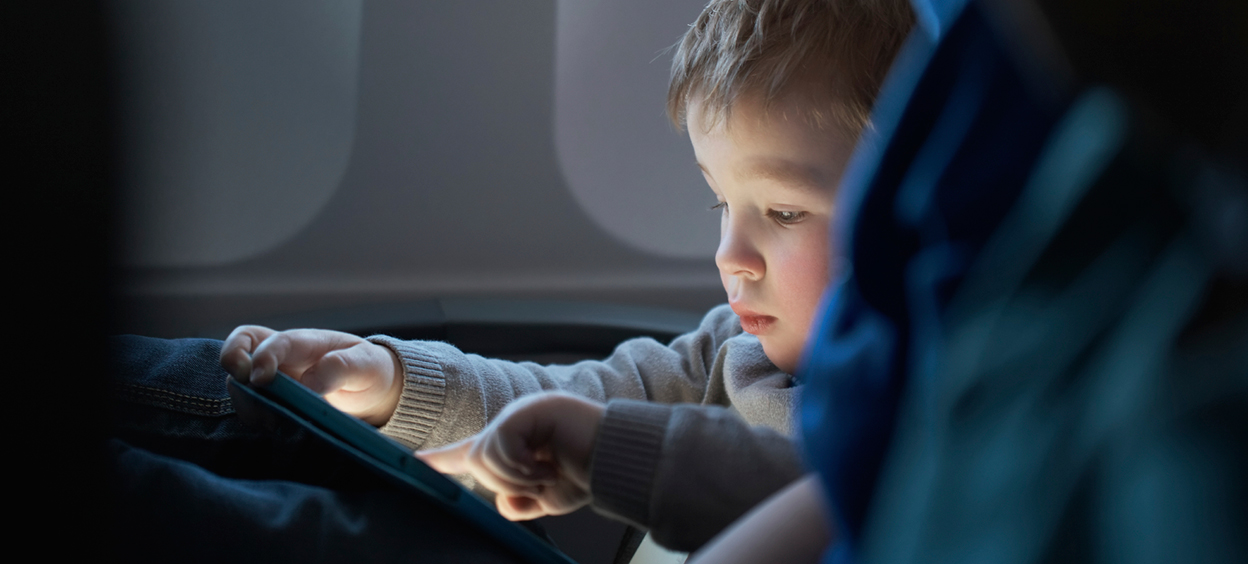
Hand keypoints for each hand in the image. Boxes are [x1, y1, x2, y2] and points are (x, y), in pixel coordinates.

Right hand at [219, 325, 403, 425]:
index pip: (275, 341)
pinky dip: (252, 415)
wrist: (373, 392)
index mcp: (306, 343)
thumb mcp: (366, 365)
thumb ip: (340, 367)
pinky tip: (273, 427)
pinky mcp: (273, 400)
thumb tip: (307, 384)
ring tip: (269, 421)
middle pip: (240, 346)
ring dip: (244, 399)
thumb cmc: (370, 371)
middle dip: (231, 360)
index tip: (262, 380)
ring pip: (239, 380)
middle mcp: (283, 356)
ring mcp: (274, 378)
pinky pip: (250, 404)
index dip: (262, 356)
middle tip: (248, 388)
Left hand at [417, 393, 604, 519]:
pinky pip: (501, 447)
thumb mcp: (548, 497)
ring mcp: (520, 414)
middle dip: (504, 481)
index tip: (416, 462)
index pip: (473, 450)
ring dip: (516, 478)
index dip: (443, 458)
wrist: (618, 462)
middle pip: (477, 458)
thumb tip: (503, 503)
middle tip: (541, 483)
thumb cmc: (591, 473)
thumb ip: (520, 501)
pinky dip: (522, 467)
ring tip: (547, 474)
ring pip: (486, 456)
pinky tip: (547, 465)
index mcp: (518, 442)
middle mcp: (514, 423)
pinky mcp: (528, 412)